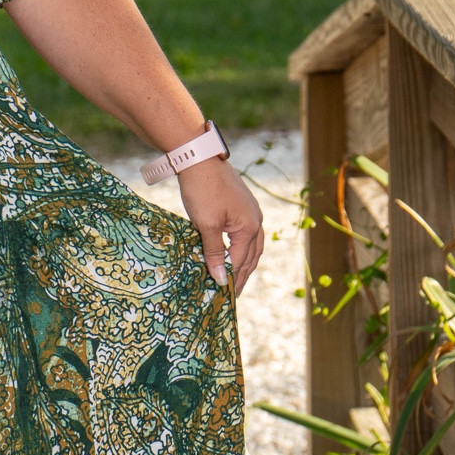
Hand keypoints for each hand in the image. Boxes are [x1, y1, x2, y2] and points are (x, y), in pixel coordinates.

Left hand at [176, 156, 263, 296]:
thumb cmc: (202, 190)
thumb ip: (213, 253)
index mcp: (249, 227)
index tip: (225, 297)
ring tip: (234, 278)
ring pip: (250, 245)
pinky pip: (245, 233)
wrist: (199, 157)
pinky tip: (231, 252)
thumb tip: (221, 279)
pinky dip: (239, 248)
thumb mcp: (206, 224)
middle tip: (233, 294)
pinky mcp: (241, 205)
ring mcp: (250, 211)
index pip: (241, 262)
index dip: (233, 279)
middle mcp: (255, 220)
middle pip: (251, 256)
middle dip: (242, 275)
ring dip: (243, 262)